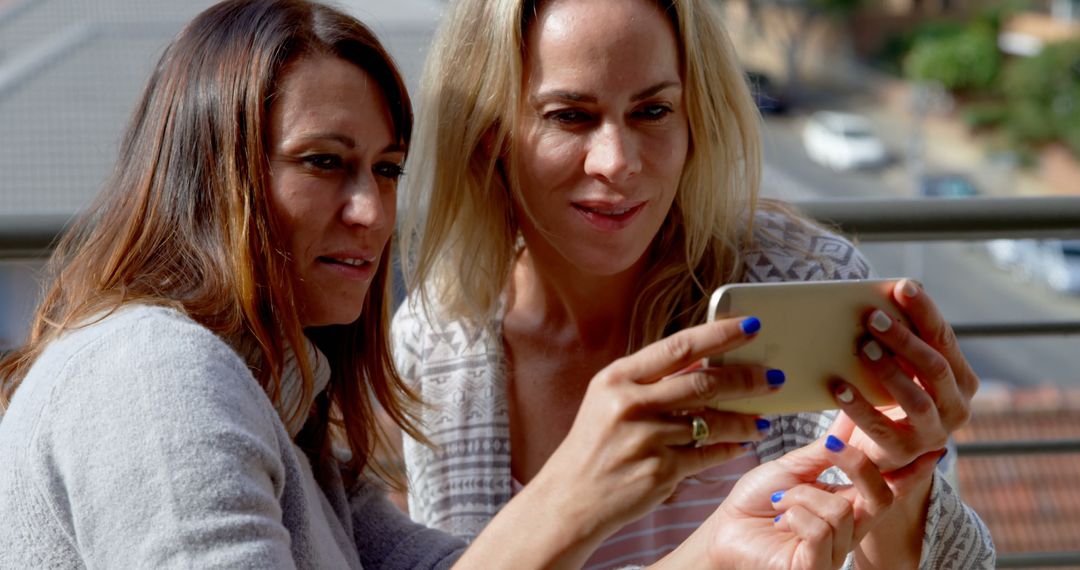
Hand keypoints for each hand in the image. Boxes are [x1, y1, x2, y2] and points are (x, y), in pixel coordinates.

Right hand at [529, 316, 778, 543]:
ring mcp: (645, 439)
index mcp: (617, 378)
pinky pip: (707, 454)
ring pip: (712, 421)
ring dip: (744, 419)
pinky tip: (741, 445)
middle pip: (703, 382)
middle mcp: (629, 404)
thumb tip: (704, 359)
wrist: (570, 497)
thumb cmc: (595, 445)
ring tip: (762, 419)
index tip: (751, 326)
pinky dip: (729, 449)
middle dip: (746, 378)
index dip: (719, 334)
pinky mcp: (659, 471)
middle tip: (773, 376)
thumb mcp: (610, 401)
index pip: (678, 347)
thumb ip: (652, 380)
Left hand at [651, 435, 939, 569]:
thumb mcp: (793, 469)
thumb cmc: (755, 503)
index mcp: (847, 506)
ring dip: (803, 496)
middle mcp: (848, 530)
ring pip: (842, 510)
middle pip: (880, 497)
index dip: (912, 472)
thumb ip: (826, 451)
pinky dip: (797, 515)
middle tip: (834, 448)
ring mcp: (835, 552)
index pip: (888, 488)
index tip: (935, 449)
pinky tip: (781, 519)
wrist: (723, 532)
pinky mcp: (816, 567)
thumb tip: (851, 418)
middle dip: (859, 465)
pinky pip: (822, 530)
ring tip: (781, 502)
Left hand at [830, 279, 978, 472]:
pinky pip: (881, 429)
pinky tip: (839, 387)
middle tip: (873, 317)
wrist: (879, 451)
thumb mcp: (902, 369)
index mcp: (961, 381)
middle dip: (905, 340)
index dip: (925, 312)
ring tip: (863, 347)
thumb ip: (902, 343)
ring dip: (889, 371)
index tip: (903, 287)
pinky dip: (859, 407)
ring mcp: (933, 434)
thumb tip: (880, 299)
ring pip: (917, 400)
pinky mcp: (904, 453)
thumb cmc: (890, 398)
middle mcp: (956, 408)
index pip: (945, 339)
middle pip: (935, 368)